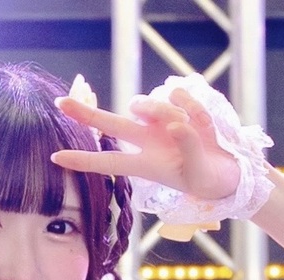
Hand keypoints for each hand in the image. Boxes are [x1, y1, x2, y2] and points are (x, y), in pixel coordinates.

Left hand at [51, 89, 239, 200]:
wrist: (228, 170)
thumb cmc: (207, 179)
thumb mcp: (197, 173)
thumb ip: (188, 149)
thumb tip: (176, 125)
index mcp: (145, 164)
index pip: (108, 162)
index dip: (83, 160)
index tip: (55, 158)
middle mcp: (147, 140)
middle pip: (110, 123)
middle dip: (85, 113)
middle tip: (59, 103)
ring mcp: (161, 122)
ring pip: (150, 104)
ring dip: (167, 111)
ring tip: (191, 129)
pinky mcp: (178, 107)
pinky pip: (177, 94)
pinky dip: (192, 106)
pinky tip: (203, 122)